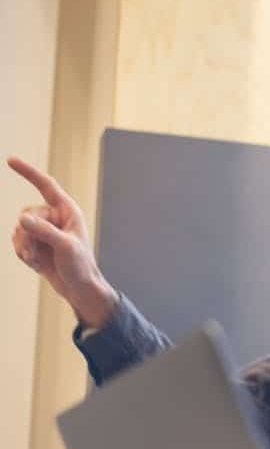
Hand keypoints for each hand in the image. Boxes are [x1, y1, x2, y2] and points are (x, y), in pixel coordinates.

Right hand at [8, 156, 117, 327]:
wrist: (78, 288)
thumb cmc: (80, 266)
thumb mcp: (64, 247)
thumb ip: (44, 231)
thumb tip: (22, 218)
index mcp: (68, 211)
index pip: (46, 186)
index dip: (29, 172)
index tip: (10, 160)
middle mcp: (55, 218)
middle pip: (27, 213)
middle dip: (27, 233)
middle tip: (35, 252)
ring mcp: (44, 230)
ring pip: (19, 228)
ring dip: (23, 246)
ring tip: (36, 260)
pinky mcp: (36, 243)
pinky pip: (18, 242)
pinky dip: (22, 253)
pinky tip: (36, 264)